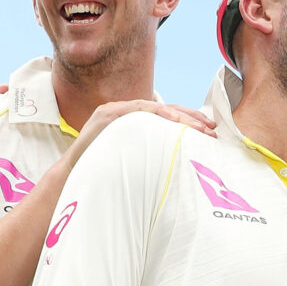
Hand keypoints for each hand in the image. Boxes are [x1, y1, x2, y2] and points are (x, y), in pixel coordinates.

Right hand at [64, 100, 216, 167]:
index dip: (190, 121)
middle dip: (191, 119)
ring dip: (181, 117)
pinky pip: (137, 108)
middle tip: (212, 129)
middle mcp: (126, 113)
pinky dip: (158, 112)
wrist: (74, 177)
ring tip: (200, 128)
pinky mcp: (107, 113)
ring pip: (156, 108)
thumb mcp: (137, 162)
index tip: (210, 131)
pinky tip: (174, 120)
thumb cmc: (106, 173)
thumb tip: (180, 163)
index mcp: (135, 123)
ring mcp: (116, 110)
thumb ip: (153, 154)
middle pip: (166, 111)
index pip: (167, 117)